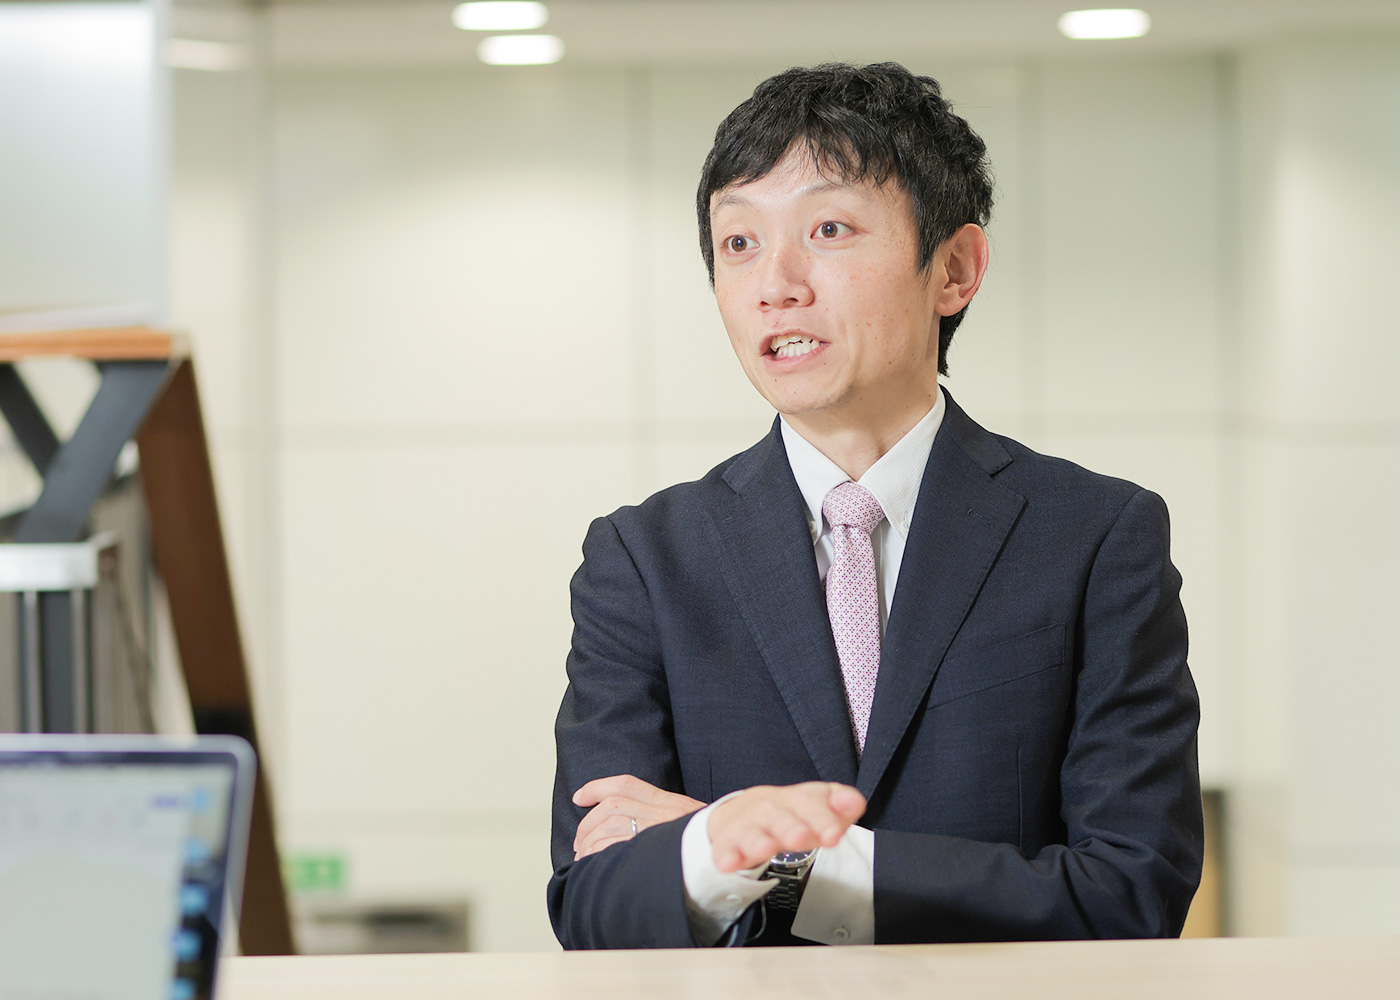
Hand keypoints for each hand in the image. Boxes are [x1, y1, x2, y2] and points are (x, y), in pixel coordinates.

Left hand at [572, 774, 704, 859]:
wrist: (737, 853)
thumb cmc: (712, 844)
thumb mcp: (690, 822)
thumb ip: (665, 819)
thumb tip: (629, 825)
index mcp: (670, 803)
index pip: (626, 785)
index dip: (598, 787)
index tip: (580, 796)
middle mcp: (664, 813)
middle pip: (612, 807)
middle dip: (588, 824)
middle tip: (580, 841)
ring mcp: (659, 832)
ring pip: (611, 826)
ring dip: (590, 841)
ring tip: (584, 855)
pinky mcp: (656, 852)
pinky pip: (617, 849)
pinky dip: (599, 855)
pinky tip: (594, 864)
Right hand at [708, 782, 865, 872]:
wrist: (738, 815)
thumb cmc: (785, 814)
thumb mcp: (814, 807)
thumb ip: (839, 804)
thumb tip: (855, 802)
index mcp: (795, 799)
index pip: (810, 801)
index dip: (823, 817)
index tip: (834, 834)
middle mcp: (770, 808)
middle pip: (779, 815)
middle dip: (791, 826)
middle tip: (802, 838)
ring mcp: (747, 826)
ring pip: (751, 831)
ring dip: (758, 840)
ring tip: (766, 848)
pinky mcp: (728, 844)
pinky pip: (725, 850)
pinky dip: (726, 856)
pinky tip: (731, 863)